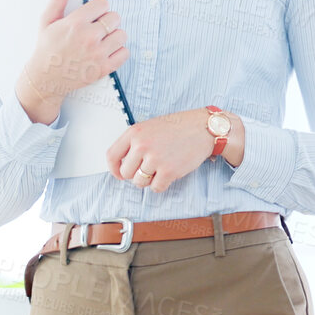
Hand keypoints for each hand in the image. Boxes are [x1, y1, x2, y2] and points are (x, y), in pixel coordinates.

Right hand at [15, 0, 127, 124]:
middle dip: (107, 20)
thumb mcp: (48, 20)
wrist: (45, 78)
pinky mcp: (103, 69)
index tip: (93, 15)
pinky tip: (107, 51)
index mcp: (75, 23)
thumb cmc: (46, 47)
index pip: (103, 4)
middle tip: (97, 28)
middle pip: (115, 18)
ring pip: (122, 35)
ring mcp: (97, 54)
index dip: (99, 8)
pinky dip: (119, 51)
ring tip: (103, 40)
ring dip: (114, 36)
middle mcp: (88, 37)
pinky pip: (124, 53)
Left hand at [106, 108, 220, 191]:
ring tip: (161, 168)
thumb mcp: (150, 127)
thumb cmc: (179, 127)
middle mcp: (141, 145)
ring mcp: (154, 159)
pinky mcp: (168, 171)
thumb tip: (123, 163)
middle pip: (125, 173)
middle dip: (135, 174)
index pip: (112, 156)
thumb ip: (135, 142)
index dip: (114, 169)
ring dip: (149, 180)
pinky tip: (169, 172)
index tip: (119, 173)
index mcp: (134, 132)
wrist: (202, 128)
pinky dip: (161, 184)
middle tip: (148, 168)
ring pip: (139, 182)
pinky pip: (155, 188)